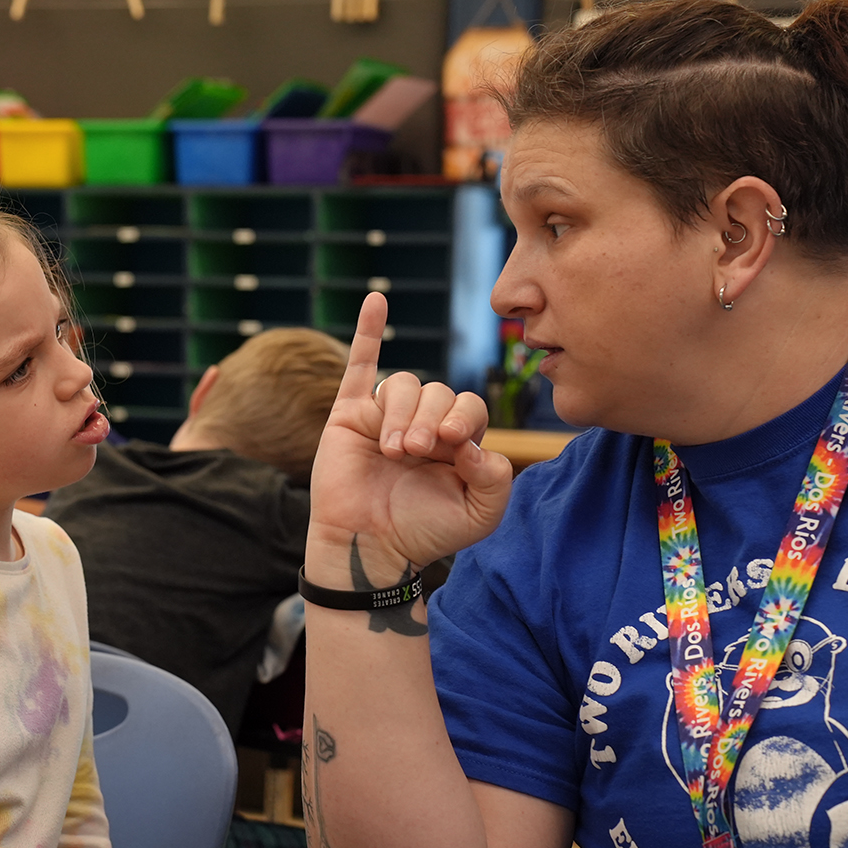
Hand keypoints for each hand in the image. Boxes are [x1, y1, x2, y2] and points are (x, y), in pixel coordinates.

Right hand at [307, 293, 511, 581]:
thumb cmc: (423, 533)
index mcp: (457, 441)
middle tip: (415, 454)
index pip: (470, 407)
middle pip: (437, 393)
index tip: (452, 450)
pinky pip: (360, 364)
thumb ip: (496, 478)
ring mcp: (386, 415)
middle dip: (429, 422)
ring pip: (403, 385)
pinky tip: (376, 300)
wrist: (369, 548)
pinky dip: (368, 330)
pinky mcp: (350, 414)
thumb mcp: (478, 515)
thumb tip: (473, 444)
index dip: (464, 420)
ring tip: (393, 451)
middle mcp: (424, 422)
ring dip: (401, 415)